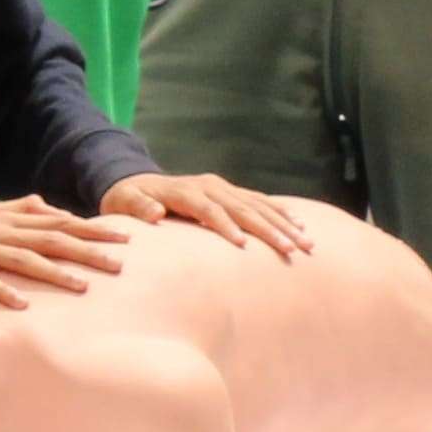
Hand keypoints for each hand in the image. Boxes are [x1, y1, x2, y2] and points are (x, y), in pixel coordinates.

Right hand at [0, 195, 130, 308]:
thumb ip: (23, 209)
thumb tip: (52, 207)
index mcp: (14, 219)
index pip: (61, 222)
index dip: (92, 229)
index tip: (123, 237)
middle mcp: (3, 232)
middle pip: (50, 240)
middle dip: (85, 251)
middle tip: (116, 265)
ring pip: (23, 260)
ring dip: (53, 273)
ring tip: (81, 287)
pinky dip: (3, 291)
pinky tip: (23, 304)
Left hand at [106, 172, 312, 254]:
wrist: (135, 182)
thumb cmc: (128, 200)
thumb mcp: (125, 202)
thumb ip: (140, 207)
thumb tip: (156, 213)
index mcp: (186, 191)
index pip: (211, 210)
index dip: (226, 226)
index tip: (243, 245)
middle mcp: (209, 186)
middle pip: (243, 208)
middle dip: (270, 229)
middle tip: (292, 249)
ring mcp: (222, 187)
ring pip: (258, 205)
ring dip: (284, 224)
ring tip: (306, 242)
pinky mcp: (230, 191)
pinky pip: (260, 201)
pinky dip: (280, 212)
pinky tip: (299, 223)